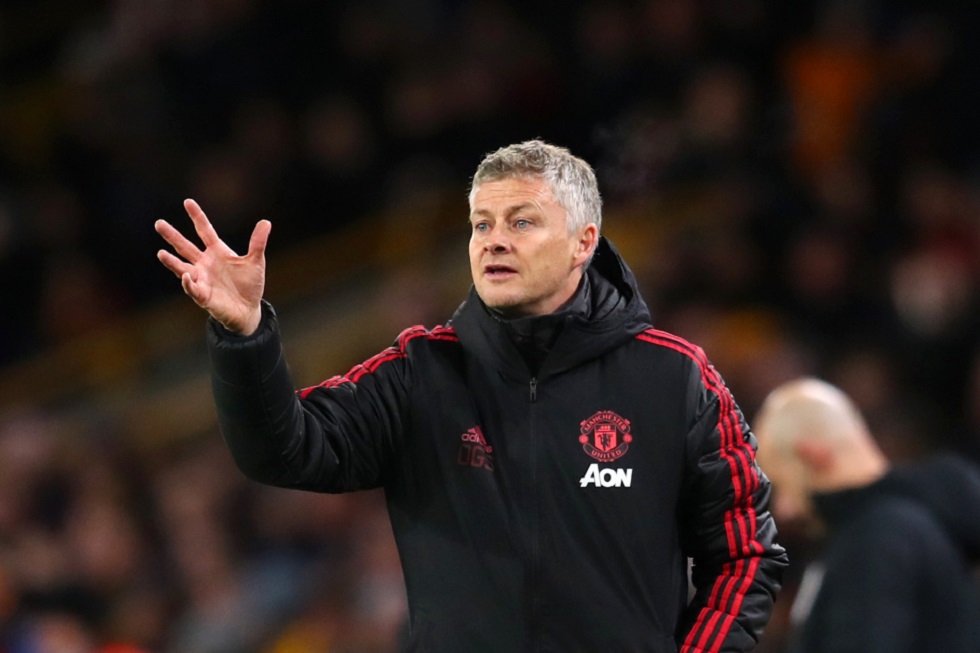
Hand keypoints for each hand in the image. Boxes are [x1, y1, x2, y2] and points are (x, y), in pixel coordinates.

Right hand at [155, 199, 270, 334]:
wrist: (248, 309)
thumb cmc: (250, 285)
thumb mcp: (256, 261)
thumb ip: (257, 243)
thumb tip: (266, 222)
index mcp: (217, 252)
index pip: (204, 230)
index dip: (197, 217)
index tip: (188, 202)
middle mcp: (205, 263)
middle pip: (185, 247)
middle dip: (173, 236)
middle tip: (159, 223)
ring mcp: (202, 279)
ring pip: (182, 267)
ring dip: (171, 261)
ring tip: (160, 253)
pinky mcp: (203, 295)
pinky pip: (193, 288)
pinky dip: (189, 282)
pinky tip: (186, 275)